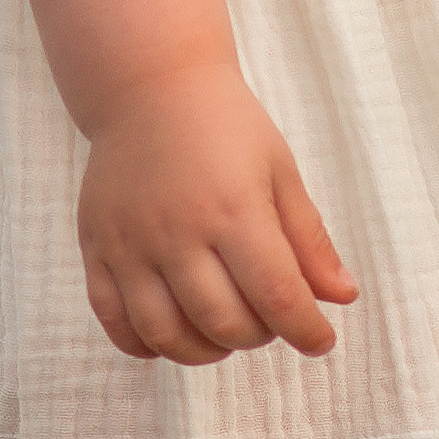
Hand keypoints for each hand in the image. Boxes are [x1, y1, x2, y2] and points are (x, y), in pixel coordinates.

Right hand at [77, 64, 358, 364]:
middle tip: (269, 321)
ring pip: (166, 333)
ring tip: (224, 333)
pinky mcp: (96, 246)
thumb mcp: (280, 171)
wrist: (151, 86)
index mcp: (234, 208)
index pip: (277, 296)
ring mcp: (130, 242)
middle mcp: (178, 230)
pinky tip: (172, 335)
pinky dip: (145, 345)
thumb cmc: (227, 126)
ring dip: (205, 351)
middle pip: (224, 322)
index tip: (321, 340)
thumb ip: (309, 239)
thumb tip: (342, 298)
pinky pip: (113, 320)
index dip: (306, 331)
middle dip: (259, 337)